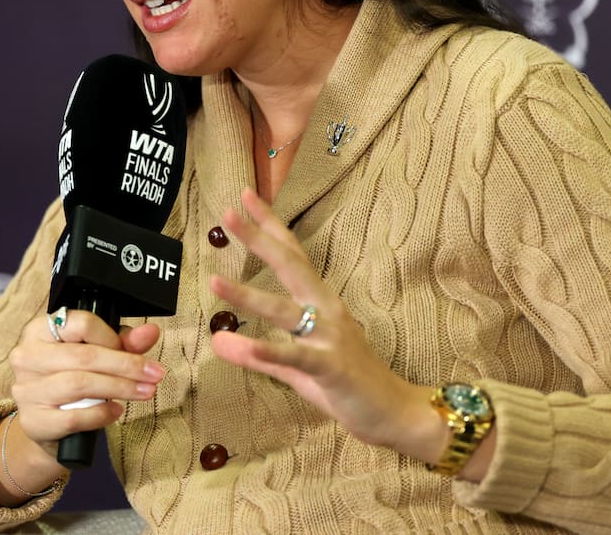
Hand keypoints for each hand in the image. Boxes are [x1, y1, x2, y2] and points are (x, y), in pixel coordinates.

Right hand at [8, 310, 164, 459]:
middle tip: (154, 374)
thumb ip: (122, 343)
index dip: (112, 337)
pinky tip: (115, 411)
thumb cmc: (69, 380)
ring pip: (79, 384)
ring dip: (119, 388)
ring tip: (144, 392)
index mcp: (39, 330)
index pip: (80, 323)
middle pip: (83, 356)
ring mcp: (26, 389)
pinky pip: (72, 417)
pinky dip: (100, 414)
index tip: (133, 350)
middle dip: (126, 365)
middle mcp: (27, 356)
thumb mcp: (94, 355)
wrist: (44, 425)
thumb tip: (150, 332)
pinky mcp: (33, 421)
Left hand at [209, 188, 432, 452]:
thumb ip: (256, 354)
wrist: (395, 414)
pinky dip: (268, 351)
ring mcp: (330, 337)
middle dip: (258, 240)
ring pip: (285, 310)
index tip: (245, 196)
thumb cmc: (346, 385)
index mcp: (320, 302)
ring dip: (249, 295)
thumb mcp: (294, 368)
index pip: (292, 255)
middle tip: (228, 214)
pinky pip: (296, 357)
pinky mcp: (331, 368)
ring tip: (215, 281)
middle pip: (289, 267)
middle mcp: (326, 310)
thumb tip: (216, 341)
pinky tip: (241, 345)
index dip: (269, 225)